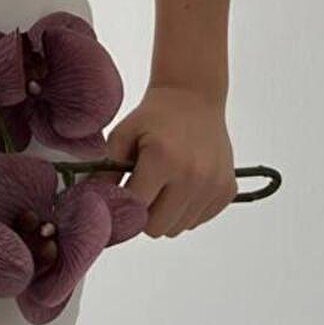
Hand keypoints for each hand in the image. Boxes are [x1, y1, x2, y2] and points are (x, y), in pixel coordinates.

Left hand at [88, 83, 236, 237]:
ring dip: (168, 213)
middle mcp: (193, 175)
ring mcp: (214, 185)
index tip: (124, 191)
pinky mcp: (227, 190)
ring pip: (179, 228)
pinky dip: (188, 209)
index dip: (125, 203)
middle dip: (146, 214)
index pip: (137, 208)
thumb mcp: (123, 134)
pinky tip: (184, 183)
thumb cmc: (155, 115)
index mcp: (163, 159)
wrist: (193, 96)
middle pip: (158, 228)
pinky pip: (199, 220)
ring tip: (166, 183)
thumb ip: (106, 171)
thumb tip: (96, 201)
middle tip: (145, 189)